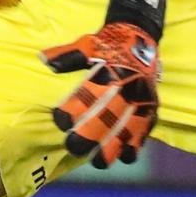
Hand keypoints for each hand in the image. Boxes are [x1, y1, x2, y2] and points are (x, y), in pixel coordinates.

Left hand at [43, 0, 165, 165]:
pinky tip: (126, 157)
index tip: (60, 121)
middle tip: (74, 147)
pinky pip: (146, 129)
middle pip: (105, 118)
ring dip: (113, 148)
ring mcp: (140, 99)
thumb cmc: (109, 43)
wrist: (141, 35)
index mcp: (106, 73)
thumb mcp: (86, 44)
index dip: (70, 111)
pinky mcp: (152, 105)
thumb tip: (43, 60)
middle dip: (88, 136)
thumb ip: (66, 56)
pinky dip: (137, 144)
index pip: (85, 96)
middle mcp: (124, 88)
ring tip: (99, 161)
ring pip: (127, 129)